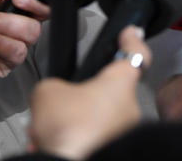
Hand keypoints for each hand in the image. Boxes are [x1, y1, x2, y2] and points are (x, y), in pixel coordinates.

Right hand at [27, 26, 150, 159]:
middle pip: (102, 94)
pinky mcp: (116, 151)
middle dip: (75, 101)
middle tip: (55, 108)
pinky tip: (51, 146)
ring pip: (93, 121)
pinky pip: (92, 140)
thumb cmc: (70, 131)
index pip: (135, 53)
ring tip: (46, 133)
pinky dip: (72, 142)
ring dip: (69, 125)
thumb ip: (52, 86)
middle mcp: (128, 108)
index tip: (131, 32)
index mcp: (120, 83)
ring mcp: (124, 133)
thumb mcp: (47, 93)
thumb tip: (53, 97)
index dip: (131, 40)